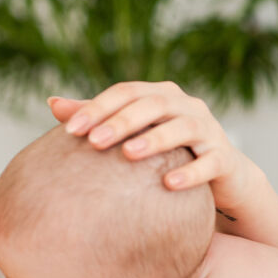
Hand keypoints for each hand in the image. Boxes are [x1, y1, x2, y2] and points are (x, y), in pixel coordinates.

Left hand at [48, 82, 258, 213]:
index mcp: (159, 96)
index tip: (69, 130)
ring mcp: (209, 130)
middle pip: (152, 104)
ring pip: (184, 127)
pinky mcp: (225, 158)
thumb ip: (98, 118)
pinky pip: (211, 162)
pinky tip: (168, 184)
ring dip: (155, 139)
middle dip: (121, 121)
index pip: (125, 92)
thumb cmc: (166, 152)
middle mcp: (186, 106)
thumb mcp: (133, 134)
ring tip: (128, 154)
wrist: (222, 178)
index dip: (98, 107)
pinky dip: (191, 172)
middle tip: (93, 141)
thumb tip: (52, 103)